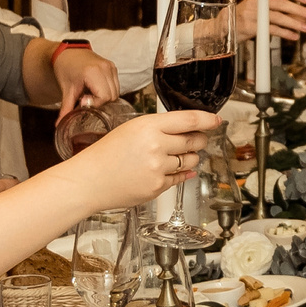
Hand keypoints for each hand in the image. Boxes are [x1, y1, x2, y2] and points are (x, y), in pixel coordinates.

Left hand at [52, 46, 120, 118]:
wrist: (67, 52)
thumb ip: (66, 108)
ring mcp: (110, 67)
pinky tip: (96, 90)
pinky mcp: (112, 67)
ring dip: (105, 98)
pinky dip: (108, 91)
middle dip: (100, 103)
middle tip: (85, 100)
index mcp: (93, 72)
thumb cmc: (65, 68)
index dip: (95, 104)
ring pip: (116, 92)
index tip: (83, 102)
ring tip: (90, 94)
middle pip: (112, 96)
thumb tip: (60, 124)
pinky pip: (116, 86)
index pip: (104, 97)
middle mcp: (105, 68)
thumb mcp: (66, 89)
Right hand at [59, 109, 217, 207]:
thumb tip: (185, 129)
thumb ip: (158, 127)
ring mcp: (158, 168)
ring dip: (191, 157)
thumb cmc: (106, 153)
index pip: (189, 120)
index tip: (216, 121)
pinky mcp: (158, 186)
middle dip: (199, 140)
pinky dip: (182, 173)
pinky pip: (180, 178)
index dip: (207, 120)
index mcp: (149, 126)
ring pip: (191, 160)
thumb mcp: (131, 128)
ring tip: (178, 156)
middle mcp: (156, 145)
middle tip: (197, 139)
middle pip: (194, 140)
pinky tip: (175, 170)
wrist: (90, 180)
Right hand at [235, 0, 305, 44]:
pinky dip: (285, 33)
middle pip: (282, 4)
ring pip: (278, 17)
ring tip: (305, 28)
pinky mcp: (251, 27)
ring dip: (294, 23)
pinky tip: (293, 36)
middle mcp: (257, 2)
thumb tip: (298, 16)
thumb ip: (276, 10)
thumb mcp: (258, 8)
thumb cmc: (245, 17)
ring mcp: (253, 14)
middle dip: (299, 10)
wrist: (224, 26)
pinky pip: (271, 29)